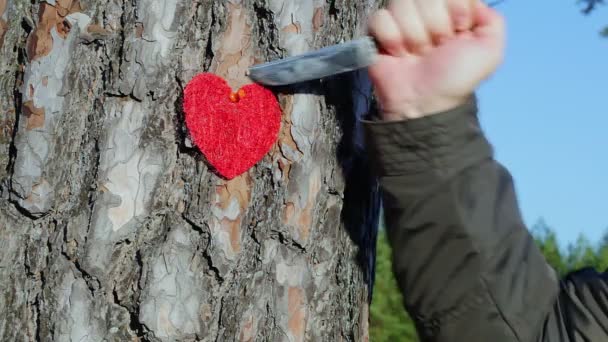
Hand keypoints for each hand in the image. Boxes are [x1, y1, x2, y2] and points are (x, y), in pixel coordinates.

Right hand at [367, 0, 504, 119]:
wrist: (426, 103)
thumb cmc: (456, 80)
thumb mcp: (490, 52)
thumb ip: (493, 20)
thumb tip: (473, 2)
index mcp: (452, 10)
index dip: (456, 9)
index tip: (458, 32)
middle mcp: (426, 11)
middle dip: (435, 25)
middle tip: (435, 49)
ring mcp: (400, 20)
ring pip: (402, 3)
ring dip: (413, 35)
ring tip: (417, 54)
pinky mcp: (376, 32)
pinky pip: (380, 18)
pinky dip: (391, 38)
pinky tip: (398, 54)